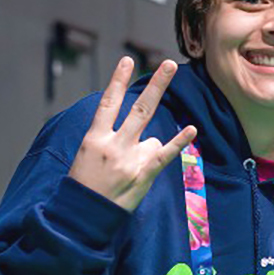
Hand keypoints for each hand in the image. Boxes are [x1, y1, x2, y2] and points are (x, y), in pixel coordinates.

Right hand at [67, 57, 197, 211]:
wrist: (82, 214)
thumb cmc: (84, 184)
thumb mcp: (86, 155)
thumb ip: (109, 138)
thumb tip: (142, 132)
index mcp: (94, 137)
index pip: (108, 102)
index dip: (118, 80)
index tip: (127, 60)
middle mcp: (113, 144)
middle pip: (141, 109)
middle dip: (157, 85)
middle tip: (170, 65)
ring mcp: (129, 159)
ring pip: (152, 138)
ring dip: (147, 150)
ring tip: (127, 171)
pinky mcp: (143, 174)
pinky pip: (165, 154)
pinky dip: (179, 142)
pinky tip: (191, 129)